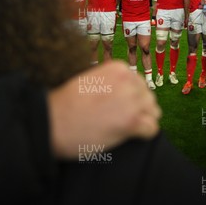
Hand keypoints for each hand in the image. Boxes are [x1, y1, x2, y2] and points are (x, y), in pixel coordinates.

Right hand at [47, 60, 161, 158]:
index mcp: (119, 68)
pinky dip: (143, 135)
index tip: (114, 107)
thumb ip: (113, 81)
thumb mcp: (92, 80)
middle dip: (138, 110)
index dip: (130, 98)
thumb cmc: (67, 104)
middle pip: (149, 97)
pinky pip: (152, 129)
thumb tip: (133, 91)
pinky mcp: (132, 122)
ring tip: (122, 128)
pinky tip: (127, 136)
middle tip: (117, 120)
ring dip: (142, 121)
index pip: (140, 84)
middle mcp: (129, 81)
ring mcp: (132, 101)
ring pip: (154, 112)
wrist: (51, 122)